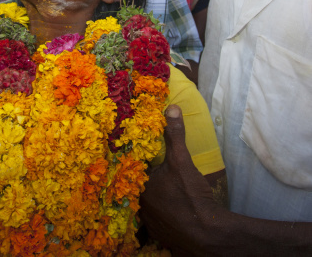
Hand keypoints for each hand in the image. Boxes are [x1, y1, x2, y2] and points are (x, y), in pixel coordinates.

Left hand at [139, 105, 218, 255]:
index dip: (141, 160)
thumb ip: (175, 134)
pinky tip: (172, 207)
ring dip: (155, 195)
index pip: (134, 167)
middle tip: (161, 171)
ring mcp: (149, 221)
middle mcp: (139, 204)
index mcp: (139, 185)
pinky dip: (162, 211)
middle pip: (140, 185)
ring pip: (148, 202)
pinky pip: (156, 218)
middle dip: (149, 177)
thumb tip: (172, 108)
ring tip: (167, 188)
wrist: (207, 234)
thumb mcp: (182, 160)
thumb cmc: (190, 194)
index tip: (149, 154)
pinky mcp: (159, 234)